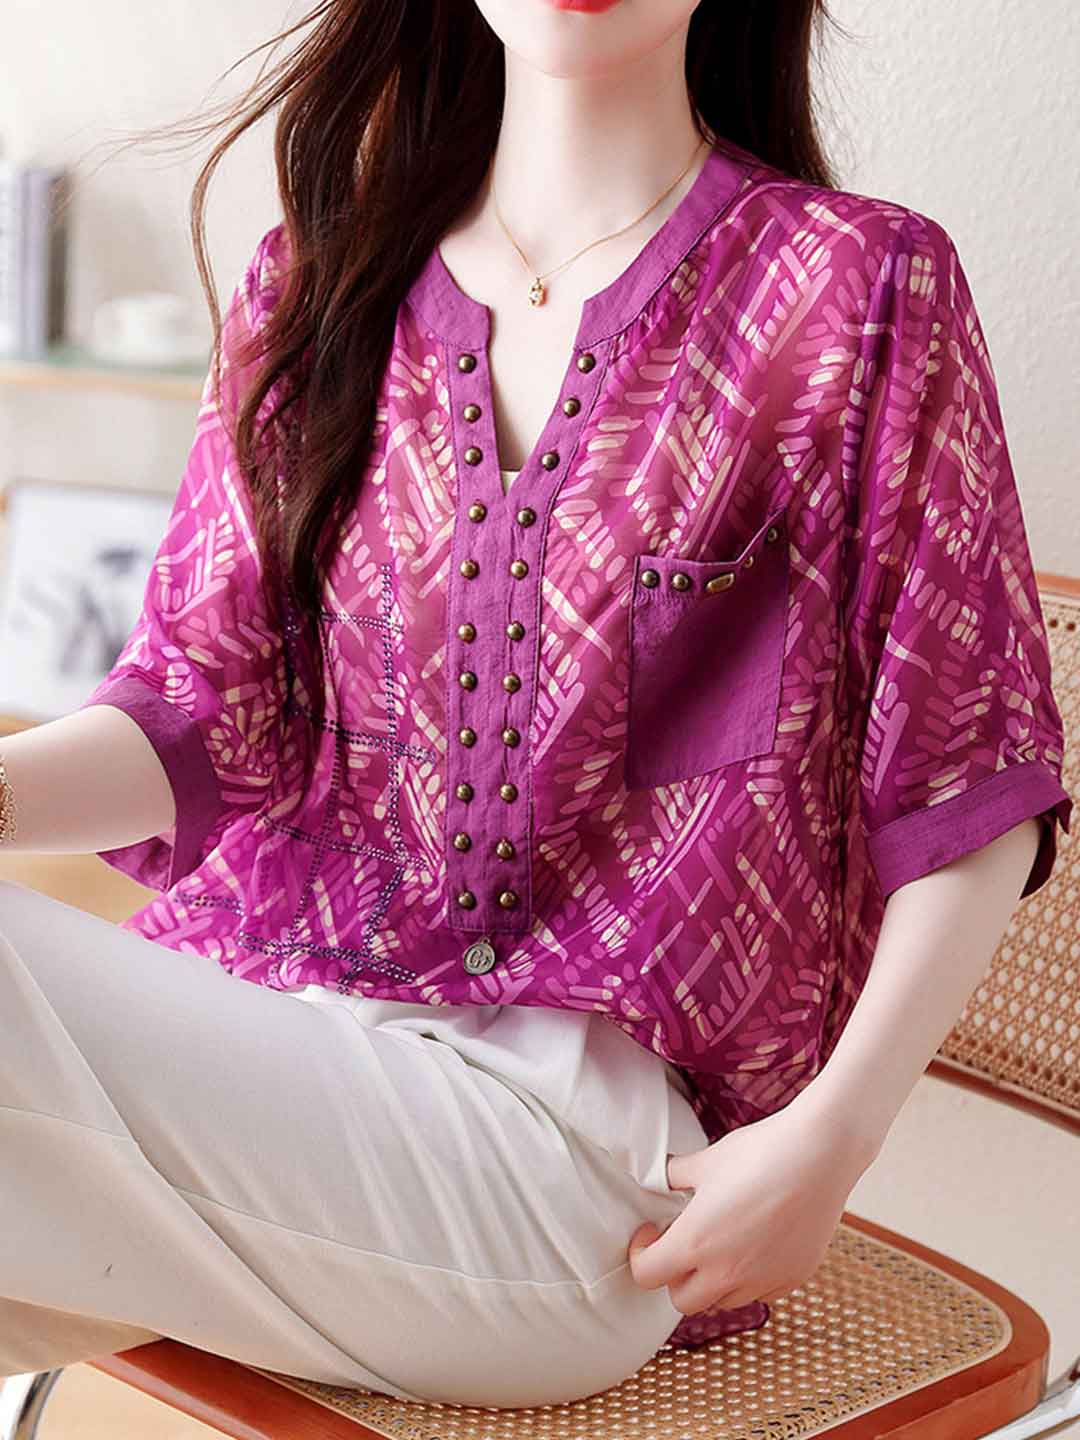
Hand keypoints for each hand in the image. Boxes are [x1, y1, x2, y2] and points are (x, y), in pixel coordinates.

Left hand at [626, 1101, 874, 1313]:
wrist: (819, 1154)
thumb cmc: (761, 1152)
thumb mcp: (706, 1160)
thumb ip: (674, 1175)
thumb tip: (658, 1179)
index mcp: (695, 1242)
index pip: (647, 1275)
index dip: (640, 1255)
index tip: (650, 1235)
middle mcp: (726, 1271)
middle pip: (681, 1300)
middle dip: (675, 1275)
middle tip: (682, 1244)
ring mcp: (761, 1280)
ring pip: (721, 1301)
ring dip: (712, 1281)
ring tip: (720, 1244)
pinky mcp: (791, 1279)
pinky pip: (758, 1293)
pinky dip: (748, 1279)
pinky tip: (754, 1245)